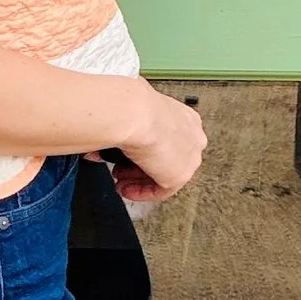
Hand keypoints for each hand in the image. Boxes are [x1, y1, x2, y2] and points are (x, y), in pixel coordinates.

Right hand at [110, 84, 205, 201]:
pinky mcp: (181, 174)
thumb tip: (108, 142)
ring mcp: (190, 156)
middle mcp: (192, 135)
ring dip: (139, 181)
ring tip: (120, 182)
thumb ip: (126, 130)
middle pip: (166, 159)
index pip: (169, 140)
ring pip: (164, 175)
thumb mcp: (132, 117)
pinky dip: (142, 192)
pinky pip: (161, 190)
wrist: (134, 113)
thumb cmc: (130, 107)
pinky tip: (126, 189)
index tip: (130, 156)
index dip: (146, 151)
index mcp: (184, 117)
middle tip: (121, 171)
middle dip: (140, 168)